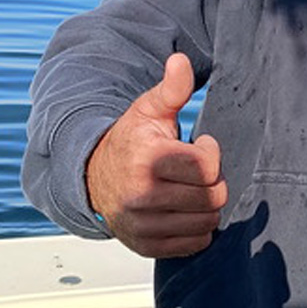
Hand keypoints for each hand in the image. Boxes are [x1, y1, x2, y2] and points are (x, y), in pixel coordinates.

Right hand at [85, 52, 226, 257]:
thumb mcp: (149, 110)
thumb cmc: (131, 142)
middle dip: (212, 181)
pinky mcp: (146, 247)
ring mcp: (143, 226)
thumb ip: (171, 88)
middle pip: (213, 197)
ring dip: (206, 206)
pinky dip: (197, 228)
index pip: (207, 166)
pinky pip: (196, 244)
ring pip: (208, 222)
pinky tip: (183, 209)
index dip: (210, 153)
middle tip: (195, 171)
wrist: (93, 178)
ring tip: (188, 188)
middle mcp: (142, 196)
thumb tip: (180, 61)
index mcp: (147, 160)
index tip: (198, 146)